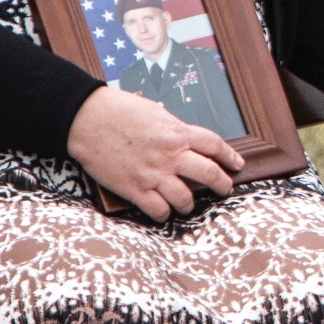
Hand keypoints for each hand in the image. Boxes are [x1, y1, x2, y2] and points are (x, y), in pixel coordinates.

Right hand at [66, 85, 241, 220]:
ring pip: (186, 198)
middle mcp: (170, 155)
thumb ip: (172, 128)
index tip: (236, 164)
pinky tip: (163, 211)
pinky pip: (159, 211)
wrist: (87, 120)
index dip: (229, 156)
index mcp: (177, 132)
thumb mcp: (154, 112)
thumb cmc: (118, 110)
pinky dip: (164, 214)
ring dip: (190, 204)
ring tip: (188, 205)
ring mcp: (154, 174)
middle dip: (222, 184)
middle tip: (225, 189)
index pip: (214, 145)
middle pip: (210, 174)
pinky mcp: (134, 190)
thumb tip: (182, 139)